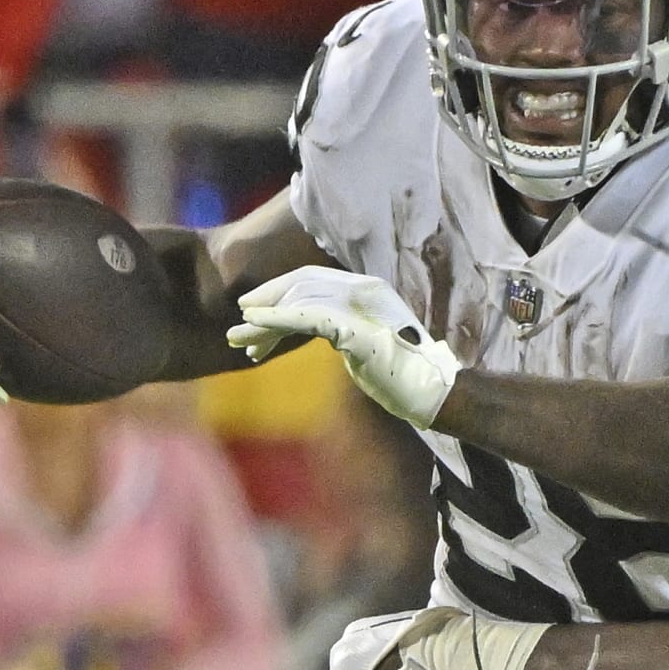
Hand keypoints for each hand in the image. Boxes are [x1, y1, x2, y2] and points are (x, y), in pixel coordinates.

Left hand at [227, 266, 460, 427]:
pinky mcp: (353, 329)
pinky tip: (255, 326)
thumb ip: (345, 329)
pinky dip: (276, 320)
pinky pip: (306, 318)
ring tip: (236, 336)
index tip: (255, 309)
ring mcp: (360, 307)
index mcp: (367, 288)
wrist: (432, 391)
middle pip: (302, 284)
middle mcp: (363, 289)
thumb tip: (318, 330)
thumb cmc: (402, 374)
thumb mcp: (367, 342)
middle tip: (239, 320)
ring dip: (263, 319)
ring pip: (299, 301)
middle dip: (266, 300)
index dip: (281, 289)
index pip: (314, 278)